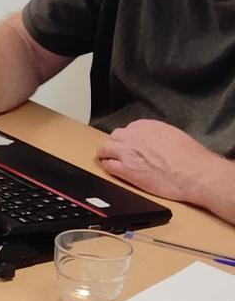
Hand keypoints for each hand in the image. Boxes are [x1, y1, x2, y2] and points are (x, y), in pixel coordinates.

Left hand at [96, 118, 228, 207]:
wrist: (196, 174)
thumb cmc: (192, 158)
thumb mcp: (174, 135)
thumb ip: (158, 135)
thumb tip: (154, 140)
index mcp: (147, 126)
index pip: (129, 129)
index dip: (129, 138)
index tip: (130, 143)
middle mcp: (134, 137)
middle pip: (115, 136)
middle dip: (116, 143)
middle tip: (118, 151)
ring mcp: (128, 153)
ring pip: (105, 148)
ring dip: (105, 153)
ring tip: (106, 158)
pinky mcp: (126, 170)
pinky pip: (108, 166)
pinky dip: (107, 166)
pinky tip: (110, 168)